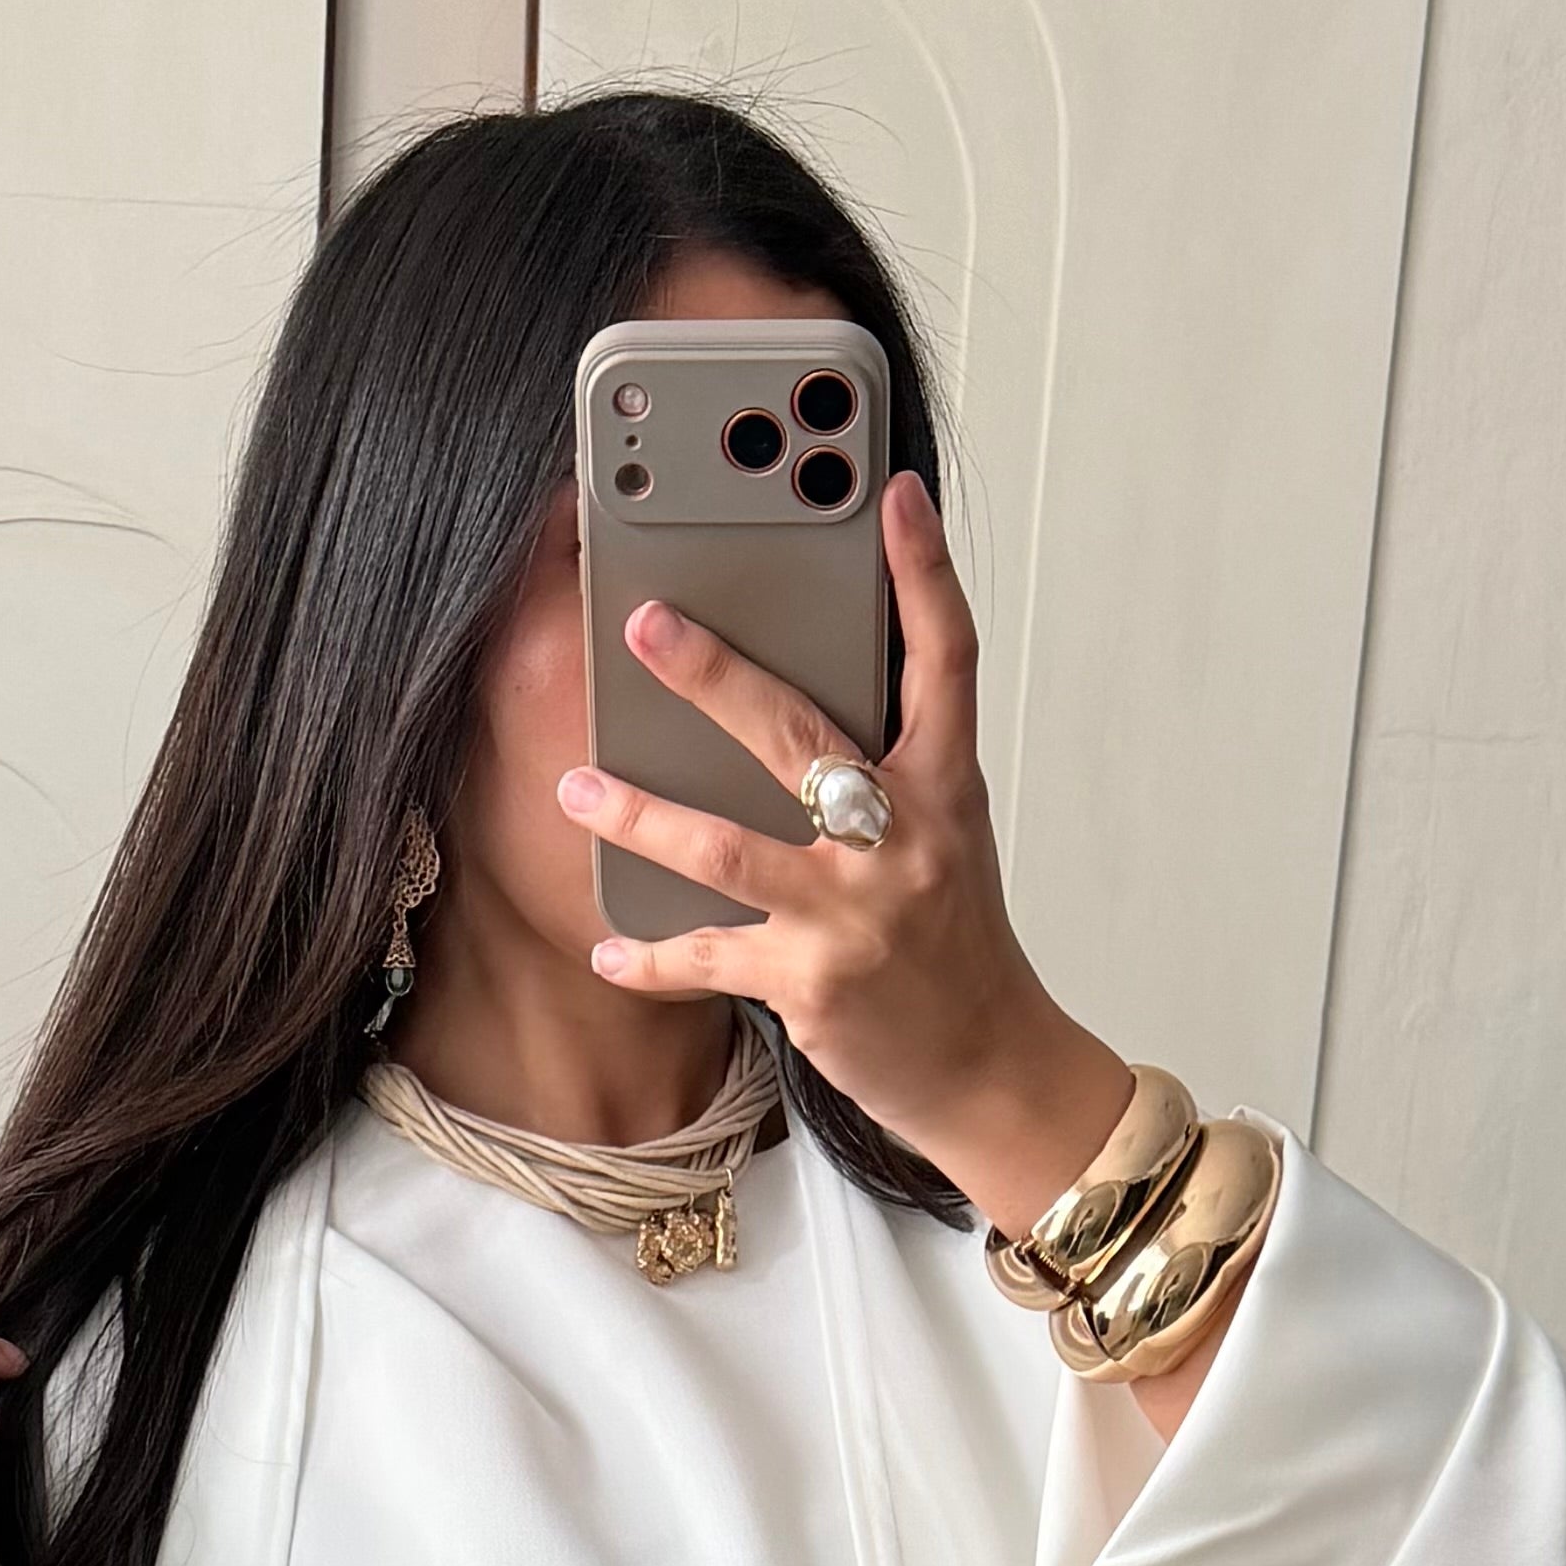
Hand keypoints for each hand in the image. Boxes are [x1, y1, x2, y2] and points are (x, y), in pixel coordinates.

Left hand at [554, 473, 1126, 1240]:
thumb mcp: (941, 840)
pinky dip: (650, 955)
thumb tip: (787, 714)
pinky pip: (708, 956)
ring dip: (640, 815)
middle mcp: (902, 838)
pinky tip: (608, 946)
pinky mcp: (811, 982)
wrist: (989, 1068)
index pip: (945, 659)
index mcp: (943, 788)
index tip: (897, 496)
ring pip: (725, 845)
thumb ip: (883, 775)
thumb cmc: (953, 948)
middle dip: (713, 673)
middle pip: (797, 733)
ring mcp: (854, 910)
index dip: (924, 572)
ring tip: (576, 790)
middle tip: (646, 624)